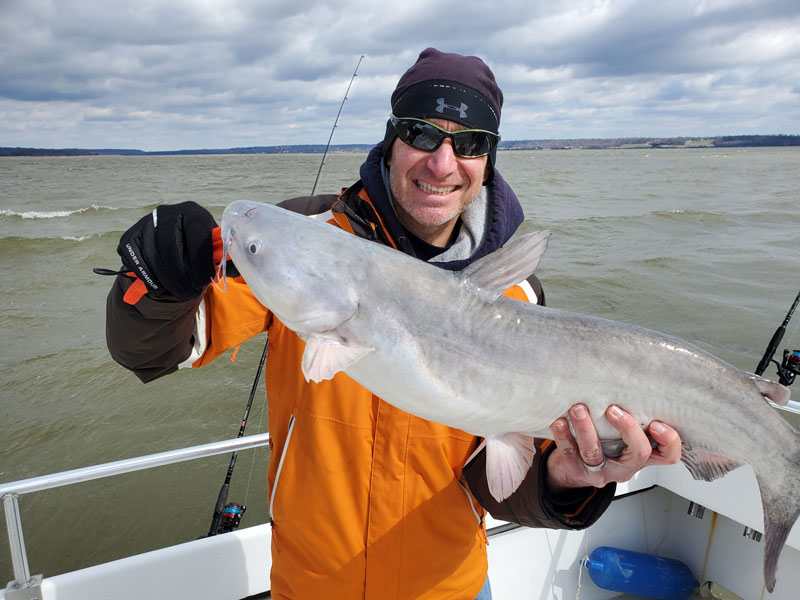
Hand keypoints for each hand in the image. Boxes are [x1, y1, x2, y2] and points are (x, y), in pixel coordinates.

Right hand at [117, 202, 217, 300]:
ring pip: (153, 255)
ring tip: (179, 292)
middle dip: (182, 274)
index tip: (203, 281)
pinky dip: (149, 277)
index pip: (197, 233)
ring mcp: (147, 223)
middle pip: (172, 246)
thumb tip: (237, 268)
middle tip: (190, 291)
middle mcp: (169, 212)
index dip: (200, 261)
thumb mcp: (213, 253)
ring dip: (166, 279)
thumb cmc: (198, 251)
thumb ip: (226, 261)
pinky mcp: (130, 236)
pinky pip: (137, 260)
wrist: (171, 247)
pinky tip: (160, 286)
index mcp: (194, 213)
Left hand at [545, 403, 680, 493]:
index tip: (657, 423)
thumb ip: (630, 416)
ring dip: (586, 429)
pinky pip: (569, 453)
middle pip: (638, 453)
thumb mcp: (621, 434)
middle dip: (627, 429)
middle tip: (613, 409)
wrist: (571, 469)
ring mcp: (601, 471)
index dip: (668, 441)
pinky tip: (559, 422)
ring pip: (595, 452)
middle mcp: (624, 466)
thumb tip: (630, 379)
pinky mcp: (577, 471)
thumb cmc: (601, 444)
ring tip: (579, 409)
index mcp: (640, 455)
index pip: (667, 455)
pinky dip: (564, 436)